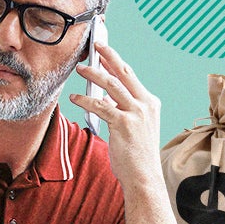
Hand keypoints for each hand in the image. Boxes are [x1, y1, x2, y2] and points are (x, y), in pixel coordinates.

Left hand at [69, 41, 164, 192]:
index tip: (104, 51)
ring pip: (111, 85)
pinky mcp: (123, 124)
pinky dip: (85, 100)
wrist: (143, 177)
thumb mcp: (134, 127)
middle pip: (124, 72)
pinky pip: (100, 106)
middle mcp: (146, 105)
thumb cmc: (136, 155)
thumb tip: (104, 97)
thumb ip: (122, 110)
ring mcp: (136, 113)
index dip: (116, 61)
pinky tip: (74, 97)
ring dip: (93, 74)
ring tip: (80, 68)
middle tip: (95, 45)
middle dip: (108, 56)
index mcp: (150, 103)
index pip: (131, 76)